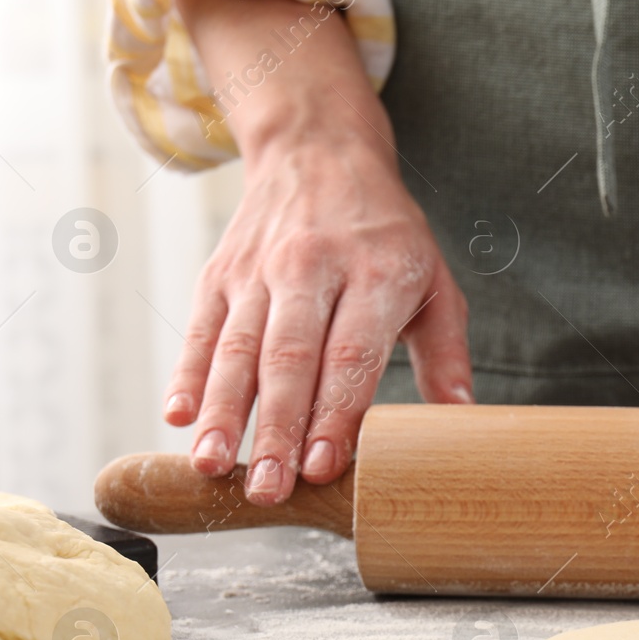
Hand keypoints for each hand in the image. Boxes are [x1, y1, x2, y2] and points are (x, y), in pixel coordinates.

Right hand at [163, 130, 470, 505]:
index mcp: (375, 273)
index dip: (335, 412)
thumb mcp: (435, 282)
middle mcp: (312, 268)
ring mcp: (259, 271)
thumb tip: (462, 418)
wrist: (318, 151)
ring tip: (213, 465)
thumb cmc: (387, 236)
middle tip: (268, 487)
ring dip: (222, 411)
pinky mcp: (219, 275)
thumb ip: (447, 355)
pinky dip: (185, 374)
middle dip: (275, 428)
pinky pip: (199, 329)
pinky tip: (176, 415)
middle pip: (289, 357)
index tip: (324, 466)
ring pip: (237, 348)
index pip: (351, 352)